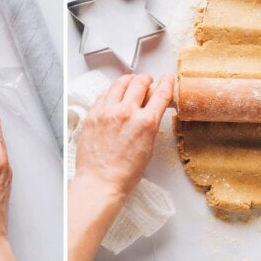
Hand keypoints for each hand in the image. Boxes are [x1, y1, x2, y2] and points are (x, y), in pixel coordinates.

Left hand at [74, 72, 173, 201]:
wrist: (100, 182)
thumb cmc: (124, 174)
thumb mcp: (147, 149)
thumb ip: (149, 127)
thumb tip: (149, 114)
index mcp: (145, 122)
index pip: (161, 94)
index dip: (167, 82)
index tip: (167, 78)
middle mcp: (127, 112)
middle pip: (140, 83)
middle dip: (146, 79)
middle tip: (148, 80)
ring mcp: (107, 112)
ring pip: (120, 84)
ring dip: (128, 80)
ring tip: (130, 82)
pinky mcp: (93, 115)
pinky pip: (103, 94)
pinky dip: (111, 91)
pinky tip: (113, 94)